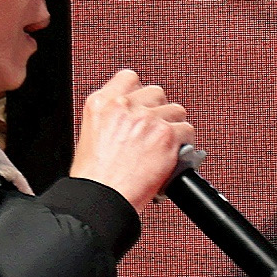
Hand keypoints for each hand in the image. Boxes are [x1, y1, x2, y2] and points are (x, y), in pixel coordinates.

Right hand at [71, 67, 194, 209]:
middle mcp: (125, 106)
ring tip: (164, 146)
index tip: (143, 106)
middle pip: (156, 93)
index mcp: (101, 103)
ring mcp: (147, 119)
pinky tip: (173, 156)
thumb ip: (113, 119)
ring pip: (175, 111)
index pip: (129, 79)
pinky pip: (187, 131)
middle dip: (158, 111)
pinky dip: (184, 145)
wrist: (103, 197)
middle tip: (154, 132)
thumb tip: (131, 119)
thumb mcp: (90, 135)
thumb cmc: (95, 177)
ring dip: (173, 127)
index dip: (140, 94)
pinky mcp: (166, 135)